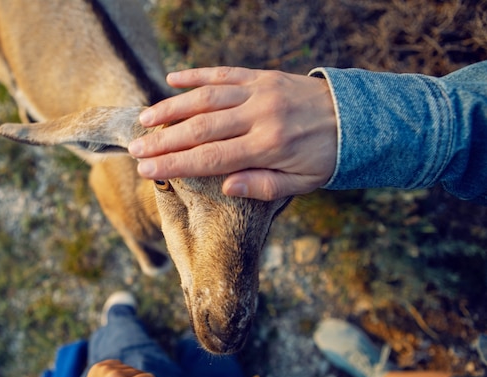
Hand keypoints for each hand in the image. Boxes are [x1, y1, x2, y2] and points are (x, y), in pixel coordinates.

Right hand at [128, 67, 337, 200]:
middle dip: (164, 139)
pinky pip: (223, 73)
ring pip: (206, 97)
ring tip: (145, 119)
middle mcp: (260, 116)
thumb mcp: (303, 183)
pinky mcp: (262, 76)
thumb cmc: (326, 156)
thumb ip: (264, 186)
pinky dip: (196, 75)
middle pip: (200, 127)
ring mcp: (259, 91)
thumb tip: (225, 187)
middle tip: (135, 148)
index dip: (174, 164)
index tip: (146, 170)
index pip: (210, 158)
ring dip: (172, 107)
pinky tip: (173, 79)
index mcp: (268, 147)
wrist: (357, 116)